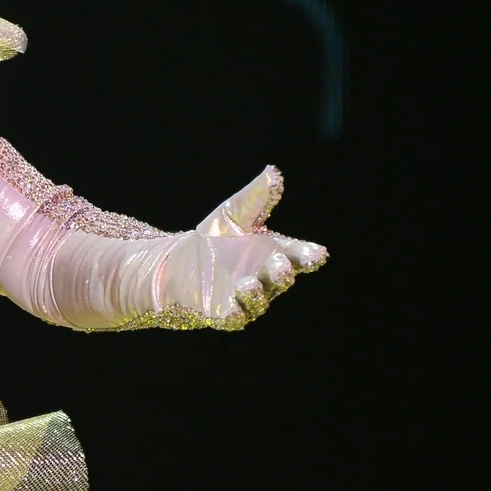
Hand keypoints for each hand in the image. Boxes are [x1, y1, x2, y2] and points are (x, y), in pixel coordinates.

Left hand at [155, 167, 326, 328]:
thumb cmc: (213, 238)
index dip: (307, 256)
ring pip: (259, 301)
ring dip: (256, 294)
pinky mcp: (223, 313)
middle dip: (281, 273)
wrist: (175, 262)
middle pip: (280, 279)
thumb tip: (273, 173)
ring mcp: (245, 298)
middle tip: (280, 264)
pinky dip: (236, 314)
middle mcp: (264, 278)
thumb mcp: (232, 214)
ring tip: (248, 282)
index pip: (296, 255)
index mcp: (272, 253)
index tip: (316, 253)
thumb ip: (253, 198)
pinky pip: (235, 318)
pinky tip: (232, 309)